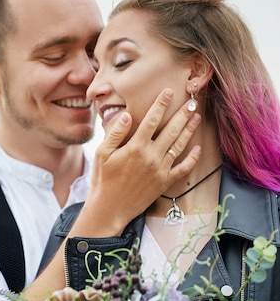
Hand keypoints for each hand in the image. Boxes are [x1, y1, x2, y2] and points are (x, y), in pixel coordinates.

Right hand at [76, 89, 200, 236]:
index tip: (168, 92)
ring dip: (189, 130)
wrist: (110, 208)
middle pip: (171, 130)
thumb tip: (126, 115)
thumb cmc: (103, 180)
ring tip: (196, 118)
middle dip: (182, 114)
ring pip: (179, 146)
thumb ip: (115, 133)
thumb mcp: (102, 154)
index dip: (161, 104)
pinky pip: (183, 168)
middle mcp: (151, 156)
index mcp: (135, 147)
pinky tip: (198, 148)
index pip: (151, 120)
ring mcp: (160, 170)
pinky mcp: (164, 182)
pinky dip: (192, 158)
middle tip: (191, 102)